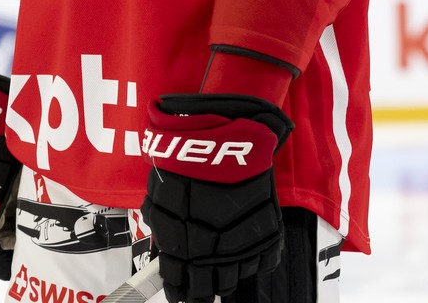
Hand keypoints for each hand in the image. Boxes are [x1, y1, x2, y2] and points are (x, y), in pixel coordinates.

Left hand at [140, 93, 292, 302]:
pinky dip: (253, 262)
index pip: (178, 281)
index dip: (177, 288)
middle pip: (207, 287)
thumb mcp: (160, 195)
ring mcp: (243, 246)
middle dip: (201, 289)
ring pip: (235, 278)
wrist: (224, 140)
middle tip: (198, 287)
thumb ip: (163, 228)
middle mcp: (213, 254)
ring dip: (226, 276)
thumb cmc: (185, 163)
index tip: (178, 291)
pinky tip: (244, 254)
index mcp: (182, 246)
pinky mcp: (268, 236)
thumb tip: (164, 253)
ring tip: (220, 269)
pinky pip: (262, 263)